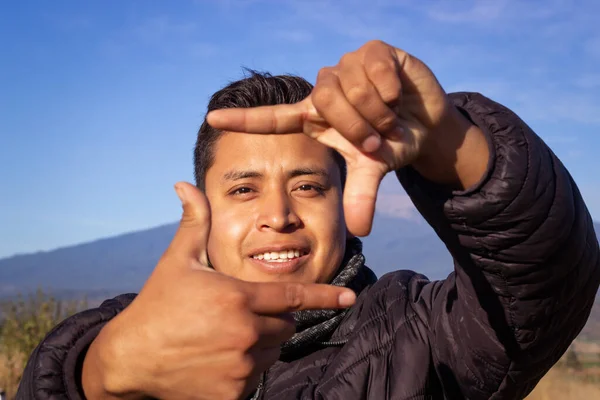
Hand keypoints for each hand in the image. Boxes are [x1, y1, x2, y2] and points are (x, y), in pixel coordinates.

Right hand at [81, 182, 355, 399]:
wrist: (129, 359)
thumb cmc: (156, 304)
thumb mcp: (177, 261)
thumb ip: (194, 223)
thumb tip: (185, 184)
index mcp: (238, 298)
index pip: (292, 297)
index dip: (324, 296)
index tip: (349, 298)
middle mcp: (245, 333)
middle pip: (284, 326)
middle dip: (270, 319)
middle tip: (236, 315)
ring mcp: (239, 367)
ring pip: (271, 353)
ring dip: (258, 345)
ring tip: (221, 338)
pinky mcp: (231, 394)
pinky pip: (255, 379)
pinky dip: (244, 371)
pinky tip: (216, 362)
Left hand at [207, 40, 455, 236]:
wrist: (426, 122)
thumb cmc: (390, 143)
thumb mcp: (372, 169)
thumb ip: (360, 194)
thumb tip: (359, 230)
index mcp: (314, 118)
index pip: (273, 119)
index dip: (244, 121)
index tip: (211, 120)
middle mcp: (324, 89)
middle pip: (325, 100)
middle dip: (357, 126)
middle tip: (378, 140)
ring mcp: (347, 67)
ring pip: (351, 85)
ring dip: (378, 111)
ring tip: (391, 117)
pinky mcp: (373, 51)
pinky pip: (374, 67)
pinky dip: (391, 87)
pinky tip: (399, 94)